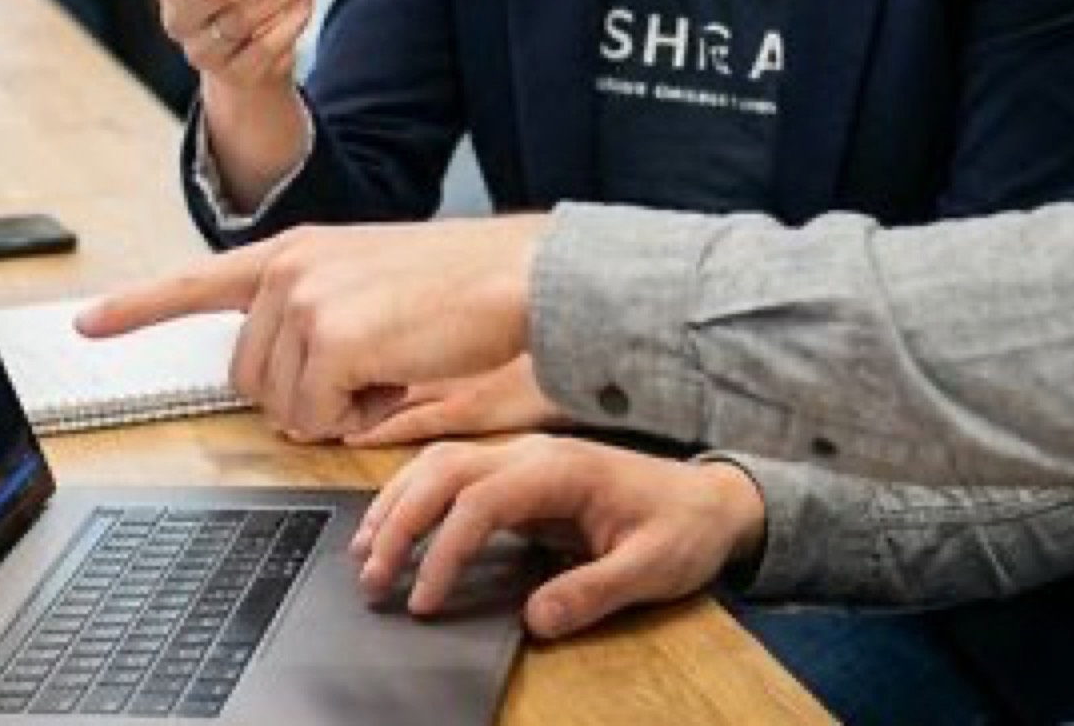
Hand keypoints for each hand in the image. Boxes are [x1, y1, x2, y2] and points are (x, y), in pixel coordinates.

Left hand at [75, 215, 544, 442]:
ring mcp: (304, 303)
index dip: (138, 308)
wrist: (517, 276)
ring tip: (391, 361)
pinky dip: (359, 415)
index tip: (87, 323)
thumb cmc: (458, 287)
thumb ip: (312, 314)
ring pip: (282, 406)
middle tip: (370, 366)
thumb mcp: (368, 282)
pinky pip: (318, 416)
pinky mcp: (331, 340)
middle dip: (306, 394)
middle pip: (250, 380)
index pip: (197, 281)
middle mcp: (286, 272)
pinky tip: (398, 374)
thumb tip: (282, 386)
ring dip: (337, 406)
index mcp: (293, 252)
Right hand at [351, 436, 765, 638]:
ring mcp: (524, 456)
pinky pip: (452, 473)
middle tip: (373, 579)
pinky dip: (414, 497)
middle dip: (400, 522)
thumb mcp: (652, 567)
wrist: (709, 500)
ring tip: (364, 556)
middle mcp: (534, 453)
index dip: (445, 550)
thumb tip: (534, 620)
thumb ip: (594, 591)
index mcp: (562, 470)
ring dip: (397, 504)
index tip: (423, 600)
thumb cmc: (683, 529)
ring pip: (440, 464)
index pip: (481, 501)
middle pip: (445, 471)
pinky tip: (394, 529)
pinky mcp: (520, 473)